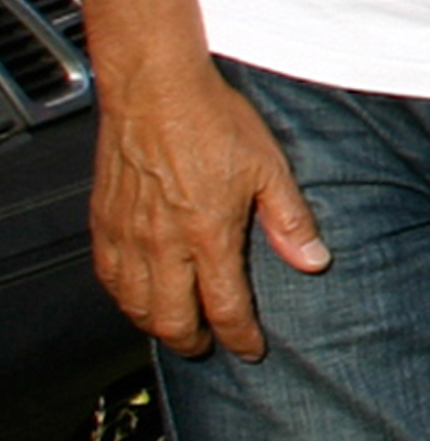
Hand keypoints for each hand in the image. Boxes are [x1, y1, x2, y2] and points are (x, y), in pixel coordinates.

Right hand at [88, 64, 330, 359]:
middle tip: (208, 345)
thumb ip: (289, 220)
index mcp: (207, 234)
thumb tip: (314, 260)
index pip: (225, 307)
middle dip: (192, 341)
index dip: (240, 336)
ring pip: (134, 306)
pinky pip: (108, 278)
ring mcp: (128, 236)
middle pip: (171, 319)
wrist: (156, 90)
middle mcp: (162, 244)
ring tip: (176, 326)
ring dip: (156, 325)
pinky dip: (125, 299)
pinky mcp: (104, 223)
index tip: (250, 350)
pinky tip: (137, 296)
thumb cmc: (213, 121)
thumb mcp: (269, 167)